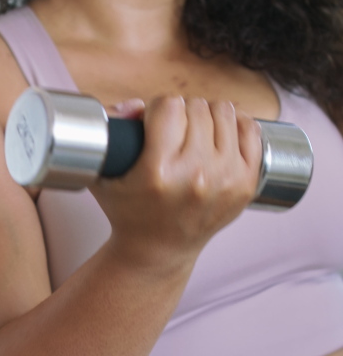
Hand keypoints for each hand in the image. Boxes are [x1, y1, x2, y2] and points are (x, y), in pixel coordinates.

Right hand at [90, 96, 262, 269]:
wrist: (159, 251)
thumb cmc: (129, 212)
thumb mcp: (104, 176)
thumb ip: (111, 133)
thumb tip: (136, 104)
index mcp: (158, 172)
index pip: (169, 107)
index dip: (157, 109)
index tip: (154, 123)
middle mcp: (196, 175)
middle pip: (197, 107)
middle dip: (183, 113)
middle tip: (174, 132)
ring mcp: (225, 179)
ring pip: (224, 112)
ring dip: (209, 116)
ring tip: (196, 133)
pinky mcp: (245, 184)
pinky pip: (250, 130)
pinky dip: (236, 125)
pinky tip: (221, 134)